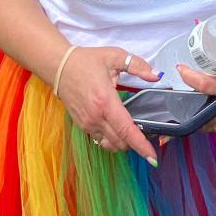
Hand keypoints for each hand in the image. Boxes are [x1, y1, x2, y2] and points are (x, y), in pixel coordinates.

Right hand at [56, 47, 161, 163]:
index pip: (127, 131)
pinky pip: (100, 140)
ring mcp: (87, 123)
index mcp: (106, 101)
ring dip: (123, 142)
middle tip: (146, 134)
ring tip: (131, 132)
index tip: (153, 158)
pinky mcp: (81, 125)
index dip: (141, 146)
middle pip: (121, 142)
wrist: (59, 66)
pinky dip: (111, 139)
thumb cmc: (86, 61)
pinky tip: (116, 128)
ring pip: (110, 144)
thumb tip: (156, 74)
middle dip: (135, 143)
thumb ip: (138, 65)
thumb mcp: (114, 56)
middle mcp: (96, 117)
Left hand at [176, 45, 215, 129]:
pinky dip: (209, 120)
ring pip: (211, 122)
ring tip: (185, 106)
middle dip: (188, 106)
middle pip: (204, 112)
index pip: (206, 85)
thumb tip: (202, 27)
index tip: (181, 68)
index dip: (189, 78)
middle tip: (178, 95)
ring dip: (197, 116)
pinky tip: (201, 113)